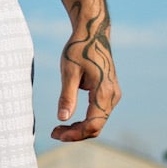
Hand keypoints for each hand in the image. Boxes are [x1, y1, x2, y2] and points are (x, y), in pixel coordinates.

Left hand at [52, 14, 119, 142]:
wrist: (93, 33)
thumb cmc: (79, 49)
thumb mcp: (69, 71)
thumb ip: (67, 96)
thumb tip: (62, 119)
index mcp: (104, 92)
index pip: (93, 124)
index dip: (75, 134)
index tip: (56, 134)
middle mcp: (113, 96)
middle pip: (96, 126)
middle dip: (75, 133)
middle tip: (53, 133)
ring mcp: (113, 95)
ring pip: (98, 121)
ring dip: (80, 128)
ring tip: (59, 128)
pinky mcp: (110, 93)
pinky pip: (99, 113)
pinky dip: (85, 120)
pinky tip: (69, 119)